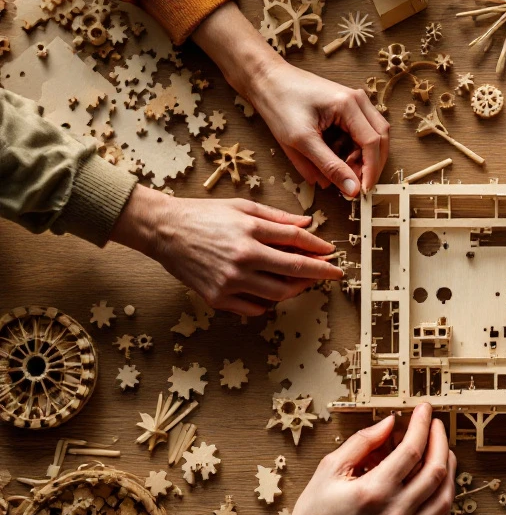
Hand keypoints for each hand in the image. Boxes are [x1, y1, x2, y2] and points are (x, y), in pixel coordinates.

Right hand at [110, 186, 342, 315]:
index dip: (318, 246)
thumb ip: (276, 217)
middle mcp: (242, 257)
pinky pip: (254, 308)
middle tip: (333, 273)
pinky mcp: (217, 297)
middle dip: (320, 272)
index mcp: (249, 230)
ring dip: (297, 288)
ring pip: (278, 293)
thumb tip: (308, 224)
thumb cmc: (203, 215)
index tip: (330, 252)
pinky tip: (274, 291)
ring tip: (305, 282)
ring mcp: (230, 281)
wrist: (163, 231)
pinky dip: (269, 302)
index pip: (296, 240)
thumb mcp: (241, 207)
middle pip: (294, 270)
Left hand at [248, 61, 389, 197]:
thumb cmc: (280, 104)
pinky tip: (337, 155)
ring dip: (363, 157)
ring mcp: (355, 101)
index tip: (361, 191)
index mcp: (348, 104)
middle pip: (380, 138)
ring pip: (373, 135)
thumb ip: (329, 166)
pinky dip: (354, 148)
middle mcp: (358, 100)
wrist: (267, 80)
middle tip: (355, 184)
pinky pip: (361, 131)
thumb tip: (351, 189)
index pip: (373, 142)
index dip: (370, 170)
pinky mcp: (348, 107)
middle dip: (371, 164)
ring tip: (342, 169)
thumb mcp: (301, 141)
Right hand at [256, 405, 456, 514]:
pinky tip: (436, 480)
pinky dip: (442, 494)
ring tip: (442, 450)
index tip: (424, 410)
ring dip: (448, 468)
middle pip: (436, 470)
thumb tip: (390, 423)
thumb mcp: (330, 469)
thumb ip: (362, 442)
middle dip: (440, 441)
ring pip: (444, 495)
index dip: (422, 425)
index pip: (412, 449)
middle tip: (436, 426)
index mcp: (374, 491)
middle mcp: (394, 514)